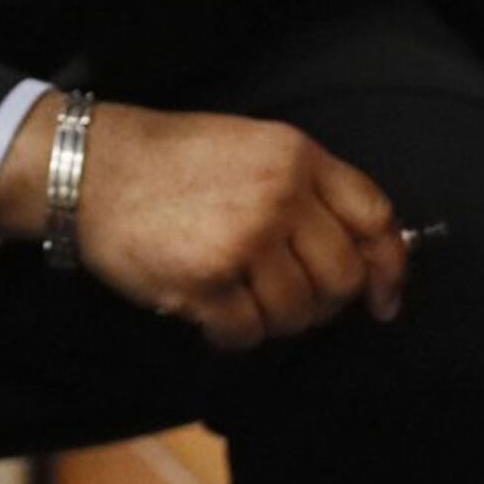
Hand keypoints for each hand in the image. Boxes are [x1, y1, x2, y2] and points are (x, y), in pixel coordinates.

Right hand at [0, 97, 408, 350]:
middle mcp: (279, 196)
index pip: (375, 218)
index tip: (385, 299)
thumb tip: (364, 253)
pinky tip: (212, 314)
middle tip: (289, 301)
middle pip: (342, 277)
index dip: (389, 266)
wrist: (94, 169)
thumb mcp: (257, 148)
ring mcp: (243, 239)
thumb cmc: (178, 162)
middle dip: (323, 303)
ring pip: (297, 312)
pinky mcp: (204, 281)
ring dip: (273, 320)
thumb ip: (310, 190)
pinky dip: (234, 335)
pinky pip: (247, 334)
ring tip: (241, 299)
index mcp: (299, 157)